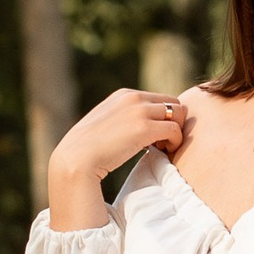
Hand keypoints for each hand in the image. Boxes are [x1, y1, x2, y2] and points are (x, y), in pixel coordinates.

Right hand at [46, 87, 189, 228]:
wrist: (75, 158)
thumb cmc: (88, 149)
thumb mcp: (106, 124)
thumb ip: (123, 119)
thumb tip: (137, 129)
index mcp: (124, 94)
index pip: (159, 99)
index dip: (163, 118)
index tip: (156, 137)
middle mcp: (133, 97)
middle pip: (173, 103)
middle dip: (173, 122)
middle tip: (163, 143)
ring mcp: (139, 111)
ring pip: (178, 113)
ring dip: (176, 131)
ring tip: (164, 148)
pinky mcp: (144, 128)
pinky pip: (175, 130)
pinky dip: (175, 142)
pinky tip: (164, 153)